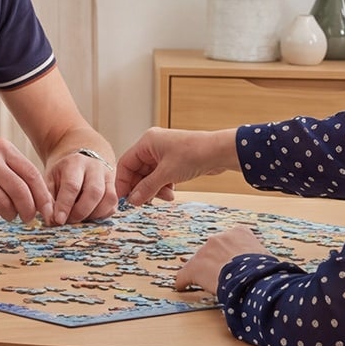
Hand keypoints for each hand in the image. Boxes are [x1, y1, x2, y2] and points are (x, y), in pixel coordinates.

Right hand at [0, 135, 53, 223]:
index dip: (42, 196)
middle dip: (28, 210)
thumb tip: (36, 195)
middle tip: (27, 219)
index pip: (31, 175)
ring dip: (9, 215)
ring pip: (3, 204)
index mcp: (2, 148)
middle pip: (20, 192)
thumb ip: (12, 168)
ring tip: (6, 214)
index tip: (47, 211)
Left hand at [46, 150, 117, 224]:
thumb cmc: (62, 174)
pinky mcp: (115, 187)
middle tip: (68, 222)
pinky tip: (89, 216)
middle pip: (94, 192)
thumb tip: (51, 220)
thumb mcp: (50, 180)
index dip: (65, 205)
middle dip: (80, 212)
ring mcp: (108, 176)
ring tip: (79, 219)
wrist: (79, 161)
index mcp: (75, 163)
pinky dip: (101, 215)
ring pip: (108, 199)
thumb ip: (49, 199)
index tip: (59, 220)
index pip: (72, 185)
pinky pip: (113, 205)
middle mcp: (95, 167)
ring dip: (93, 215)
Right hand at [116, 128, 240, 206]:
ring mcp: (163, 154)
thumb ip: (146, 188)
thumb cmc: (194, 154)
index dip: (123, 182)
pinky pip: (160, 177)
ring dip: (154, 189)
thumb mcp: (166, 174)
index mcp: (147, 142)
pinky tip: (172, 193)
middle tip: (144, 202)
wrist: (221, 152)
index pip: (126, 164)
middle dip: (142, 188)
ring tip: (165, 197)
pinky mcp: (173, 162)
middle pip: (137, 172)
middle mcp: (153, 146)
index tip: (125, 199)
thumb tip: (132, 201)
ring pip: (149, 177)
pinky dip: (163, 187)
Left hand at [175, 226, 265, 293]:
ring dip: (202, 271)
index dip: (231, 252)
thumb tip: (263, 266)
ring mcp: (205, 250)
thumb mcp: (265, 256)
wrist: (251, 277)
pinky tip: (183, 287)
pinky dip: (184, 281)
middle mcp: (220, 237)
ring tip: (207, 283)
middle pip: (213, 250)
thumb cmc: (263, 269)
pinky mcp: (194, 267)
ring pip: (199, 261)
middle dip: (216, 261)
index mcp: (239, 232)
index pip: (231, 240)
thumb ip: (257, 255)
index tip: (231, 260)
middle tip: (222, 274)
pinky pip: (184, 275)